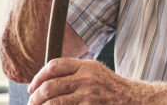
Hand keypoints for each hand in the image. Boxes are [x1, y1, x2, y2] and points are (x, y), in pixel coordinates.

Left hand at [27, 58, 154, 104]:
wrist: (134, 100)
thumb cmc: (113, 88)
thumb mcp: (96, 72)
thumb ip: (75, 72)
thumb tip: (48, 79)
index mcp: (87, 66)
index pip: (54, 66)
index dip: (38, 76)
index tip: (32, 87)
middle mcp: (87, 79)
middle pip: (50, 85)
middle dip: (36, 96)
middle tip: (31, 103)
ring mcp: (88, 95)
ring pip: (54, 102)